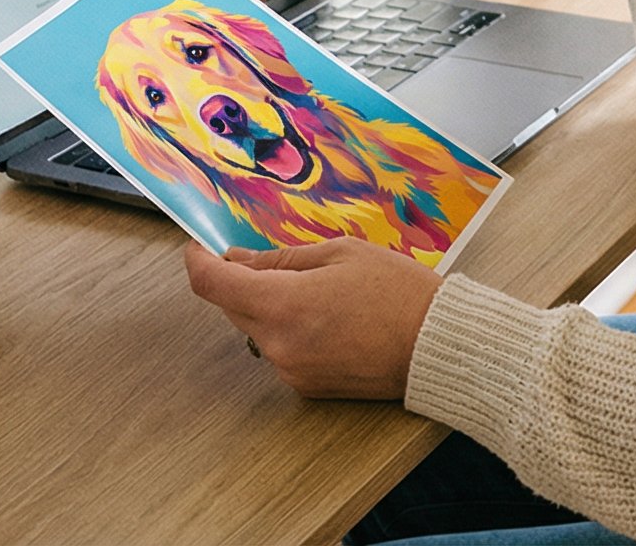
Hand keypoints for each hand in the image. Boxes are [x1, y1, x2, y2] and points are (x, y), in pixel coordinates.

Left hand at [183, 238, 442, 400]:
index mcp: (281, 303)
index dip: (198, 261)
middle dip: (244, 282)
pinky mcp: (306, 388)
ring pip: (257, 330)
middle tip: (279, 262)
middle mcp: (277, 343)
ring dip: (271, 308)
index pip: (212, 284)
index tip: (198, 248)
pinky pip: (281, 351)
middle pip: (233, 307)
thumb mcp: (341, 253)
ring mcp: (290, 370)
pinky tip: (329, 319)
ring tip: (320, 292)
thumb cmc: (399, 293)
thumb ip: (282, 258)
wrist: (437, 346)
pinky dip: (291, 332)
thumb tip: (239, 259)